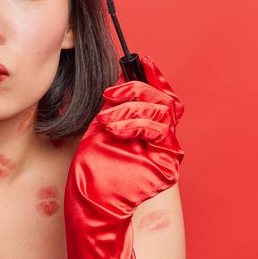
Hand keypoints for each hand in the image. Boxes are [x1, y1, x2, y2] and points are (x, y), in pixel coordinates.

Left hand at [64, 55, 183, 258]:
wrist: (90, 200)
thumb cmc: (93, 166)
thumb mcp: (104, 124)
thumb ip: (118, 103)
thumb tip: (122, 74)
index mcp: (150, 129)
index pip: (161, 95)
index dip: (154, 75)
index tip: (140, 58)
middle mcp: (163, 139)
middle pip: (166, 99)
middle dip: (138, 88)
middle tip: (113, 91)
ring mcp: (168, 152)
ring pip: (162, 111)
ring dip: (130, 108)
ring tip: (106, 119)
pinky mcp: (167, 165)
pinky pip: (159, 130)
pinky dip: (134, 123)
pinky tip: (114, 127)